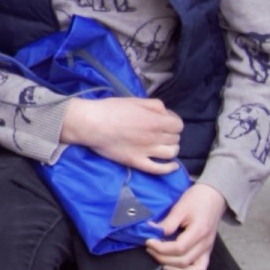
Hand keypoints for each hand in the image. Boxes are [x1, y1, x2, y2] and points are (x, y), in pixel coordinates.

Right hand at [58, 93, 182, 172]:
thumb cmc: (111, 109)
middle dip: (171, 134)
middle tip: (162, 132)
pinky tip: (172, 165)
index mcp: (155, 121)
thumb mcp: (135, 100)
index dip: (174, 122)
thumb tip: (165, 113)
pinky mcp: (136, 162)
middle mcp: (154, 137)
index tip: (167, 121)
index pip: (178, 125)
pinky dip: (169, 168)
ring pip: (171, 153)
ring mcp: (146, 152)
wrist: (92, 123)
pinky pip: (158, 169)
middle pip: (175, 139)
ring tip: (164, 145)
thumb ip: (154, 105)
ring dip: (172, 149)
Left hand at [145, 184, 225, 269]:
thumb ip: (167, 223)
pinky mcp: (207, 252)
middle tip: (149, 248)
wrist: (214, 196)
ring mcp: (207, 250)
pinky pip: (199, 269)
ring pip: (192, 269)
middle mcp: (205, 244)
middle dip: (162, 257)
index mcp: (199, 231)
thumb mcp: (180, 207)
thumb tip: (152, 231)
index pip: (179, 247)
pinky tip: (172, 267)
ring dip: (172, 267)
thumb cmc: (197, 199)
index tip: (148, 241)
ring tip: (158, 257)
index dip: (161, 247)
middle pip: (183, 260)